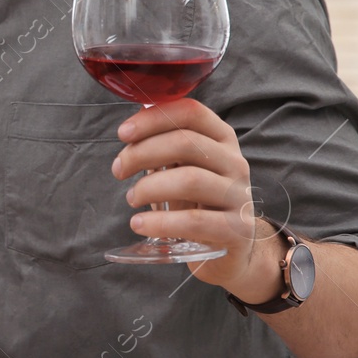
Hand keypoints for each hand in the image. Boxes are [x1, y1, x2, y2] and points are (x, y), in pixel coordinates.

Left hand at [113, 99, 283, 296]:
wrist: (232, 245)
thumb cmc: (198, 199)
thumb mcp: (184, 166)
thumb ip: (163, 144)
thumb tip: (131, 127)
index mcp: (222, 138)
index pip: (191, 112)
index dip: (153, 118)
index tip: (123, 133)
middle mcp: (235, 162)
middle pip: (185, 143)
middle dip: (141, 153)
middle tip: (119, 170)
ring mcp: (239, 196)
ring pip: (190, 180)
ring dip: (149, 187)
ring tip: (132, 198)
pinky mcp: (236, 229)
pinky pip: (194, 222)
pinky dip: (160, 222)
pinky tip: (139, 223)